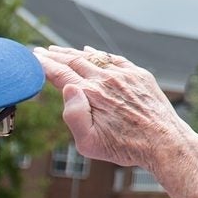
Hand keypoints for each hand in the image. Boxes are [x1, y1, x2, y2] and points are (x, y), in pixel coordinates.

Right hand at [35, 45, 192, 167]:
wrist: (164, 141)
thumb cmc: (125, 147)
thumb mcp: (89, 143)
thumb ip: (73, 116)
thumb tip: (67, 88)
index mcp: (90, 94)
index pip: (61, 74)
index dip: (45, 64)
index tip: (34, 57)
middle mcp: (106, 79)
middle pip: (74, 61)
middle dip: (55, 55)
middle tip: (41, 51)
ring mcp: (124, 75)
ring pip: (93, 58)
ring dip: (74, 53)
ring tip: (59, 50)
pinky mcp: (139, 75)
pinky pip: (114, 59)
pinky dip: (99, 53)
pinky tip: (90, 50)